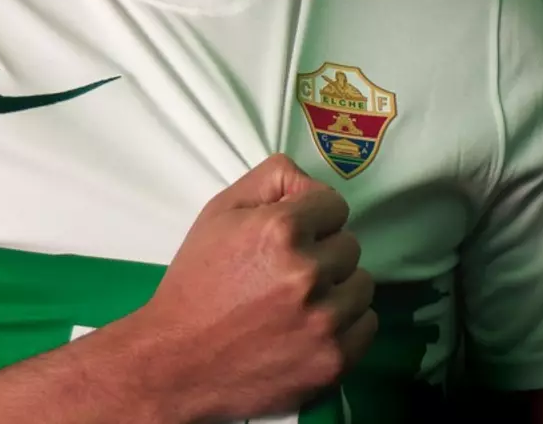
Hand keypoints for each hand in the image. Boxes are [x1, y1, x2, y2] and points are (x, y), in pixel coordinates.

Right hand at [138, 153, 376, 421]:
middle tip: (287, 273)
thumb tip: (309, 181)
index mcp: (281, 230)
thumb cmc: (197, 285)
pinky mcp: (333, 361)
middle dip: (323, 253)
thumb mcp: (220, 213)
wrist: (176, 363)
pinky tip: (312, 326)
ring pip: (362, 285)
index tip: (294, 235)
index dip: (312, 218)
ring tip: (299, 302)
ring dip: (337, 289)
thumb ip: (271, 180)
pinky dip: (346, 325)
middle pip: (350, 246)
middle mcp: (308, 273)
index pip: (335, 206)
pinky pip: (367, 326)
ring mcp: (324, 321)